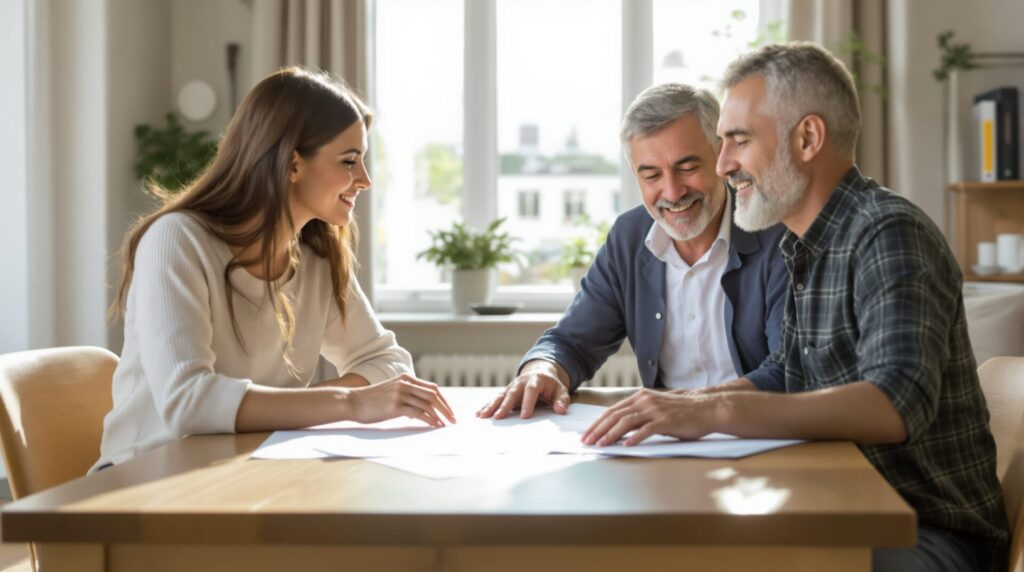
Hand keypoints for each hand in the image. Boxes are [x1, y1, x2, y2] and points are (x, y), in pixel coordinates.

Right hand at [345, 374, 455, 427]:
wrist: (352, 402)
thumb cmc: (371, 400)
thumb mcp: (391, 391)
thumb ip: (407, 395)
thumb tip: (422, 408)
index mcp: (406, 379)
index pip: (432, 388)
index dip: (444, 400)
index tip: (450, 411)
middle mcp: (405, 384)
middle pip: (433, 395)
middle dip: (446, 408)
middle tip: (453, 420)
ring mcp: (400, 394)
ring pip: (427, 404)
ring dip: (440, 415)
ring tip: (446, 425)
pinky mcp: (394, 406)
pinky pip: (418, 413)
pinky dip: (429, 419)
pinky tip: (434, 425)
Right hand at [477, 362, 569, 418]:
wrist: (540, 372)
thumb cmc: (551, 385)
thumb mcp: (560, 390)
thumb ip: (562, 400)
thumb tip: (561, 410)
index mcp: (535, 380)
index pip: (531, 391)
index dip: (527, 403)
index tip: (525, 416)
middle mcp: (521, 382)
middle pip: (512, 393)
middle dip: (504, 405)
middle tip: (498, 417)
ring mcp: (512, 386)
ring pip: (500, 395)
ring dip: (491, 405)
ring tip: (483, 416)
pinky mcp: (506, 391)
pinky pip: (495, 399)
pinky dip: (487, 406)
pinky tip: (479, 414)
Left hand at [581, 389, 717, 446]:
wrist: (706, 408)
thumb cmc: (681, 411)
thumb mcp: (656, 408)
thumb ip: (639, 414)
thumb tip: (619, 428)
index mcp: (640, 397)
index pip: (612, 410)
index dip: (598, 423)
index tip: (587, 434)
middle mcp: (645, 401)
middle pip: (615, 415)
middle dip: (598, 430)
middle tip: (587, 442)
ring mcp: (655, 410)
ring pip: (626, 422)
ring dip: (611, 435)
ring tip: (601, 445)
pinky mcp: (666, 421)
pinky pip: (646, 430)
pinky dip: (634, 438)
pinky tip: (626, 446)